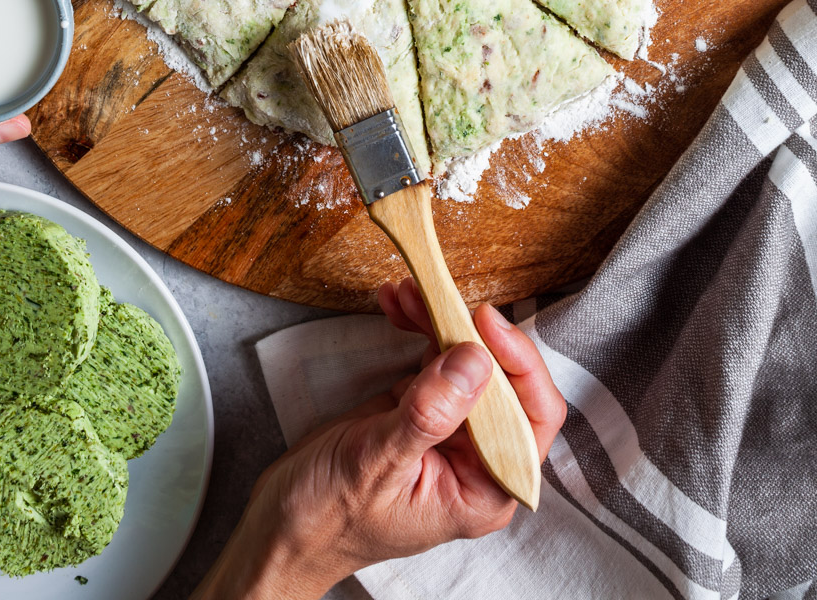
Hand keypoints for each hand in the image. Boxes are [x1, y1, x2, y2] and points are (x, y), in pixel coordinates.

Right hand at [192, 278, 565, 599]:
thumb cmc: (329, 518)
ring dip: (438, 319)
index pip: (533, 419)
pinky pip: (435, 356)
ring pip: (466, 359)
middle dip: (467, 331)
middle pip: (500, 378)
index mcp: (484, 488)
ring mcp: (451, 428)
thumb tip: (475, 361)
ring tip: (406, 293)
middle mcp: (477, 457)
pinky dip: (419, 326)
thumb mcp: (376, 464)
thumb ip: (428, 414)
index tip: (484, 322)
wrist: (284, 523)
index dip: (519, 366)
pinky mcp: (423, 406)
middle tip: (432, 295)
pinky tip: (397, 306)